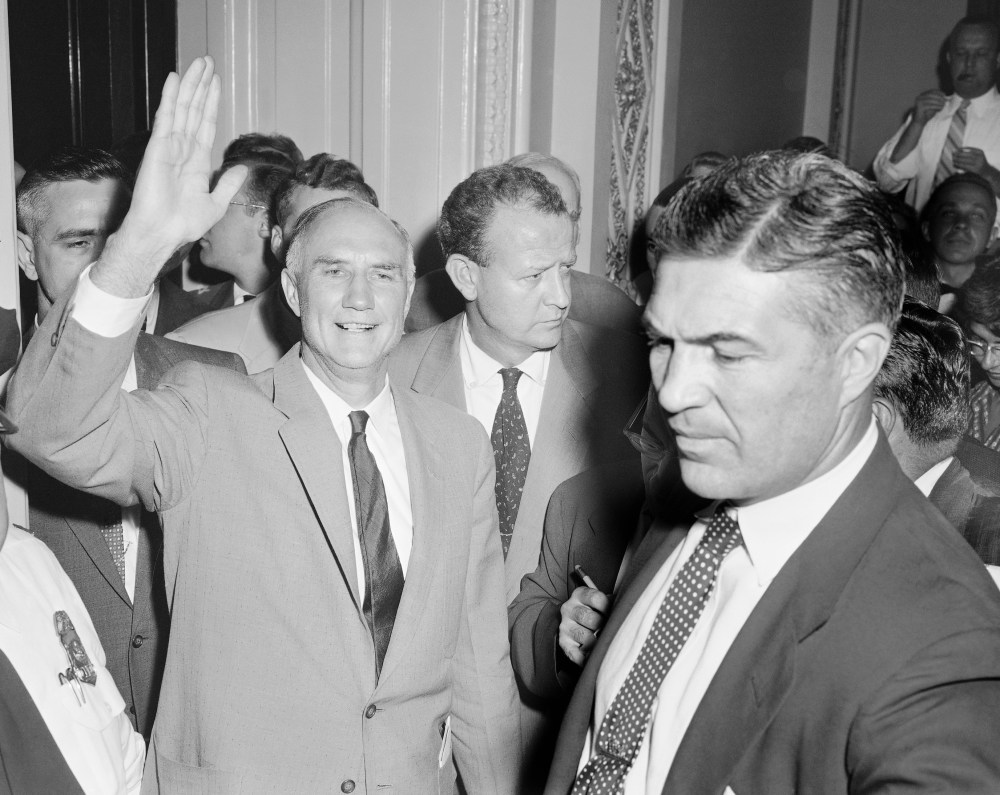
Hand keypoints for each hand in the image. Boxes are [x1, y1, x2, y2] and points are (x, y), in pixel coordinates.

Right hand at [94, 57, 247, 296]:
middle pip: (193, 110)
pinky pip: (166, 118)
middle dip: (201, 86)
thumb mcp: (215, 204)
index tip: (216, 82)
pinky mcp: (158, 147)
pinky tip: (175, 79)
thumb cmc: (184, 225)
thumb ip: (228, 184)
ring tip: (198, 63)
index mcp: (196, 161)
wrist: (163, 234)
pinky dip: (170, 98)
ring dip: (190, 85)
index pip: (205, 124)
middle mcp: (182, 150)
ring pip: (182, 108)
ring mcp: (169, 146)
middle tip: (208, 61)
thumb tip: (242, 169)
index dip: (210, 103)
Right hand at [558, 586, 609, 666]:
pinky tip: (594, 656)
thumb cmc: (594, 611)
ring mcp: (565, 626)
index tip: (615, 614)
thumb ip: (611, 602)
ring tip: (605, 643)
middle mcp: (569, 608)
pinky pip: (575, 653)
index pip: (596, 598)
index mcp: (580, 594)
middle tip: (611, 630)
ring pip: (584, 636)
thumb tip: (626, 607)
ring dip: (597, 642)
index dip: (608, 607)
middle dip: (603, 626)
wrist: (574, 621)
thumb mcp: (601, 602)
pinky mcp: (563, 642)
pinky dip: (586, 658)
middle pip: (590, 618)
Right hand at [913, 90, 946, 123]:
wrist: (919, 122)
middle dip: (939, 97)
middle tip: (945, 100)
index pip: (931, 91)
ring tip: (943, 105)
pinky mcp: (919, 107)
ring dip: (939, 102)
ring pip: (931, 100)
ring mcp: (918, 102)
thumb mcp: (933, 105)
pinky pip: (930, 106)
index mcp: (922, 96)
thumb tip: (945, 98)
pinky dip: (936, 107)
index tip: (944, 95)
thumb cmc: (927, 114)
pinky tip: (940, 109)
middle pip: (931, 95)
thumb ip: (937, 101)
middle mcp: (919, 98)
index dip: (939, 92)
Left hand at [953, 147, 989, 175]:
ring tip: (952, 159)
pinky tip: (954, 164)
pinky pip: (965, 167)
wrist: (986, 171)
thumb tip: (955, 150)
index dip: (962, 149)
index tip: (956, 149)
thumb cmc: (978, 162)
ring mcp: (978, 164)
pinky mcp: (975, 170)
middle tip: (952, 154)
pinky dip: (959, 165)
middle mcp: (980, 157)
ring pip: (965, 161)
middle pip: (967, 155)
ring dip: (958, 160)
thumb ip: (967, 152)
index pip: (970, 149)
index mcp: (980, 152)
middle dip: (959, 154)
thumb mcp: (975, 155)